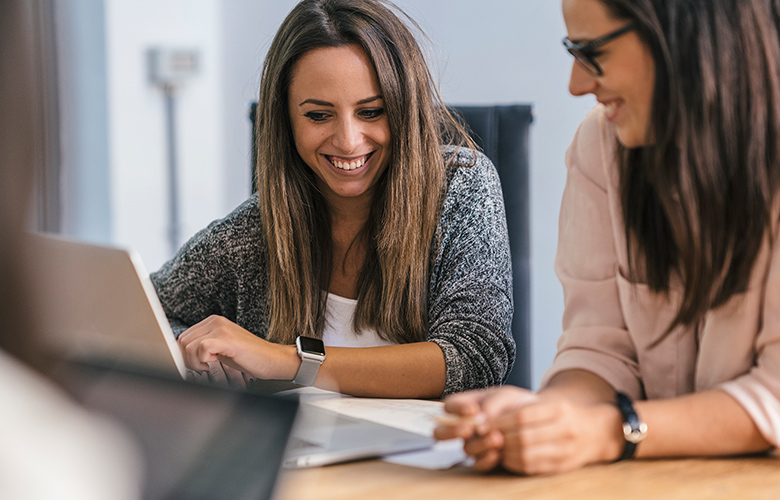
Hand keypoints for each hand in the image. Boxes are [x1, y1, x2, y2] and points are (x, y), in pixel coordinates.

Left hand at [178, 315, 296, 380]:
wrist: (271, 359)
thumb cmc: (247, 356)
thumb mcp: (220, 347)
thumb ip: (202, 345)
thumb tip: (180, 353)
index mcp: (213, 321)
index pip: (183, 336)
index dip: (185, 354)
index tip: (196, 364)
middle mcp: (216, 321)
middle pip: (183, 341)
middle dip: (188, 359)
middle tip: (203, 366)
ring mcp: (222, 329)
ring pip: (189, 346)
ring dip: (195, 362)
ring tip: (209, 365)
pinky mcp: (227, 340)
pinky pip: (202, 349)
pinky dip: (203, 361)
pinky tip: (214, 364)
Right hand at [434, 386, 536, 470]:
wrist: (536, 418)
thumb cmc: (515, 404)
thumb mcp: (505, 396)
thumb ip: (491, 403)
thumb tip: (480, 417)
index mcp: (465, 407)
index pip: (448, 407)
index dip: (455, 409)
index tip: (472, 409)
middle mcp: (464, 426)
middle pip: (441, 432)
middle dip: (452, 431)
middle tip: (469, 428)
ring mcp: (473, 444)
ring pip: (466, 449)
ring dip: (480, 444)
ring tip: (497, 438)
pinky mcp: (484, 459)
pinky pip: (478, 464)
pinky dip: (486, 459)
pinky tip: (497, 454)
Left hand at [489, 396, 623, 474]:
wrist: (597, 431)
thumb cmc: (565, 414)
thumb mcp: (549, 402)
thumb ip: (522, 408)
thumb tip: (488, 417)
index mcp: (559, 410)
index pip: (522, 416)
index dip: (499, 421)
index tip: (484, 423)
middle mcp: (565, 430)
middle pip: (523, 437)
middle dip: (499, 438)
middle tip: (483, 436)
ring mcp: (565, 451)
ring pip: (526, 455)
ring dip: (504, 452)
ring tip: (493, 446)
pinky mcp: (562, 467)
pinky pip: (533, 467)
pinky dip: (514, 463)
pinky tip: (506, 456)